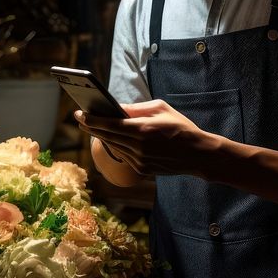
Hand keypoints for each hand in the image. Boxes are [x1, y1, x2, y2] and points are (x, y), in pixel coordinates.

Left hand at [74, 99, 216, 178]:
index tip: (79, 113)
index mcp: (142, 129)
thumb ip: (136, 108)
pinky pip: (123, 156)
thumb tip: (116, 107)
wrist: (198, 154)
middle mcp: (138, 147)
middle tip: (79, 118)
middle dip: (91, 126)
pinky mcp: (142, 170)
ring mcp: (139, 161)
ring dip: (102, 136)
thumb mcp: (160, 108)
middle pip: (107, 136)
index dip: (92, 119)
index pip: (109, 124)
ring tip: (91, 126)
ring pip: (114, 147)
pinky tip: (109, 138)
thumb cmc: (180, 126)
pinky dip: (115, 146)